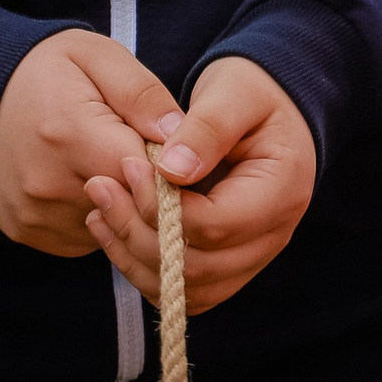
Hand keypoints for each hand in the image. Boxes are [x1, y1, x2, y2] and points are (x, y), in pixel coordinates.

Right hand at [0, 30, 183, 256]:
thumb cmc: (46, 69)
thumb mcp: (97, 56)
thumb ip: (142, 93)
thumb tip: (179, 136)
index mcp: (70, 135)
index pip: (147, 174)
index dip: (168, 161)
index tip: (167, 143)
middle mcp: (48, 185)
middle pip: (130, 204)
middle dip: (148, 182)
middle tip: (139, 148)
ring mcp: (35, 215)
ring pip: (111, 226)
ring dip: (123, 202)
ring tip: (107, 160)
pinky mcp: (28, 233)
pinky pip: (86, 238)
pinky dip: (97, 215)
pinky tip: (86, 180)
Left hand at [82, 55, 316, 313]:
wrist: (266, 106)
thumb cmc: (251, 92)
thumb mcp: (233, 93)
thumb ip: (206, 129)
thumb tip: (171, 170)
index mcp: (281, 191)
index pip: (216, 225)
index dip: (162, 206)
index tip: (128, 167)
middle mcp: (273, 234)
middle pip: (200, 266)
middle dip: (139, 233)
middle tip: (100, 188)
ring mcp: (253, 255)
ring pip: (189, 289)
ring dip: (135, 258)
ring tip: (99, 212)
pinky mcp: (229, 264)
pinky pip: (185, 290)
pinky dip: (144, 269)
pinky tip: (114, 231)